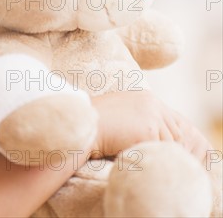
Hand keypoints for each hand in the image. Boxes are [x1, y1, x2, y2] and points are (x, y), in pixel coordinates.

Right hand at [90, 90, 211, 163]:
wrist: (85, 124)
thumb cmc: (97, 123)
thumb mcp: (122, 112)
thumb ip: (139, 118)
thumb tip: (152, 139)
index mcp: (148, 98)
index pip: (171, 123)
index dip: (166, 139)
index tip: (159, 153)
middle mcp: (153, 104)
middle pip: (176, 134)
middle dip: (166, 150)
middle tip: (155, 163)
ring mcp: (152, 116)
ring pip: (169, 145)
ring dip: (157, 155)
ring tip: (142, 161)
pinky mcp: (149, 130)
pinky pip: (159, 152)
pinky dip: (150, 159)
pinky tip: (137, 160)